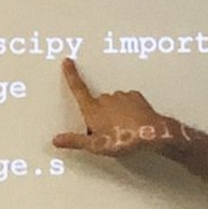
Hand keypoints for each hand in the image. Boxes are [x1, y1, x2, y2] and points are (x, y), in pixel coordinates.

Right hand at [54, 58, 188, 156]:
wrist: (150, 134)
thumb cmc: (123, 139)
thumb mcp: (95, 145)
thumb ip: (75, 140)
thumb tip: (57, 140)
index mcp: (92, 109)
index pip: (77, 89)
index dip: (71, 75)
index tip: (67, 62)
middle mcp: (106, 99)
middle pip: (98, 103)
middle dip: (101, 115)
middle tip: (109, 132)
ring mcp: (121, 96)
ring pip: (114, 102)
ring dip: (116, 112)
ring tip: (123, 129)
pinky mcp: (135, 97)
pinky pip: (129, 101)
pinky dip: (129, 109)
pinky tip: (133, 121)